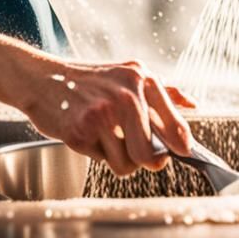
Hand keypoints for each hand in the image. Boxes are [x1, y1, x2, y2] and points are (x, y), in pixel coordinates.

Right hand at [14, 53, 194, 176]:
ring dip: (118, 157)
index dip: (181, 146)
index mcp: (142, 78)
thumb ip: (162, 91)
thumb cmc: (90, 80)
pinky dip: (97, 154)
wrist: (45, 79)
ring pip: (128, 164)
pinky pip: (103, 162)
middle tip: (133, 146)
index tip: (181, 152)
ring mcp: (103, 113)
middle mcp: (126, 94)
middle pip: (152, 155)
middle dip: (145, 158)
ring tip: (106, 134)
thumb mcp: (127, 74)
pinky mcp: (82, 131)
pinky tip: (89, 132)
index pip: (175, 125)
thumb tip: (192, 104)